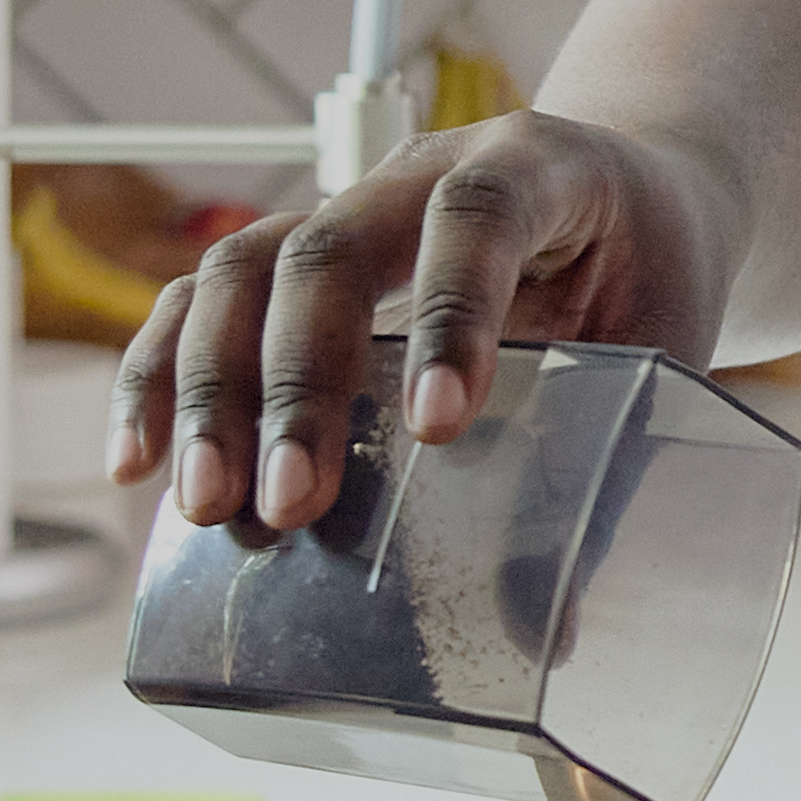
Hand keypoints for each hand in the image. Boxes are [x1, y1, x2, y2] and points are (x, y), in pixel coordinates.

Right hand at [109, 113, 735, 542]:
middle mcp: (421, 171)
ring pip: (243, 268)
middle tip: (291, 506)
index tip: (437, 428)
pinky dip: (159, 374)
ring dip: (213, 389)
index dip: (447, 313)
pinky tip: (139, 463)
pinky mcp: (289, 255)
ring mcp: (345, 205)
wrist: (626, 194)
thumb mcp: (661, 344)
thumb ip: (611, 458)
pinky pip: (200, 297)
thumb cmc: (645, 272)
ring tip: (209, 506)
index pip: (477, 216)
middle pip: (329, 246)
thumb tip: (546, 633)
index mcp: (537, 167)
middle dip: (299, 383)